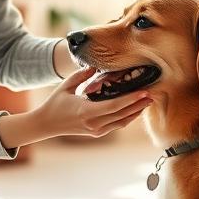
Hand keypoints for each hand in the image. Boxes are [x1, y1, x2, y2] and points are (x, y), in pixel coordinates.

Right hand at [35, 67, 151, 138]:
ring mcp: (96, 130)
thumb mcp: (66, 85)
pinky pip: (117, 125)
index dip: (131, 99)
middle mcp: (94, 124)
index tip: (143, 92)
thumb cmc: (56, 103)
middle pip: (122, 115)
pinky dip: (127, 117)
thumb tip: (95, 66)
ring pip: (122, 122)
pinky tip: (135, 109)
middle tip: (152, 94)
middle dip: (138, 105)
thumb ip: (81, 74)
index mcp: (86, 112)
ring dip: (136, 112)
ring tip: (147, 101)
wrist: (47, 124)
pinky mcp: (97, 133)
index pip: (114, 106)